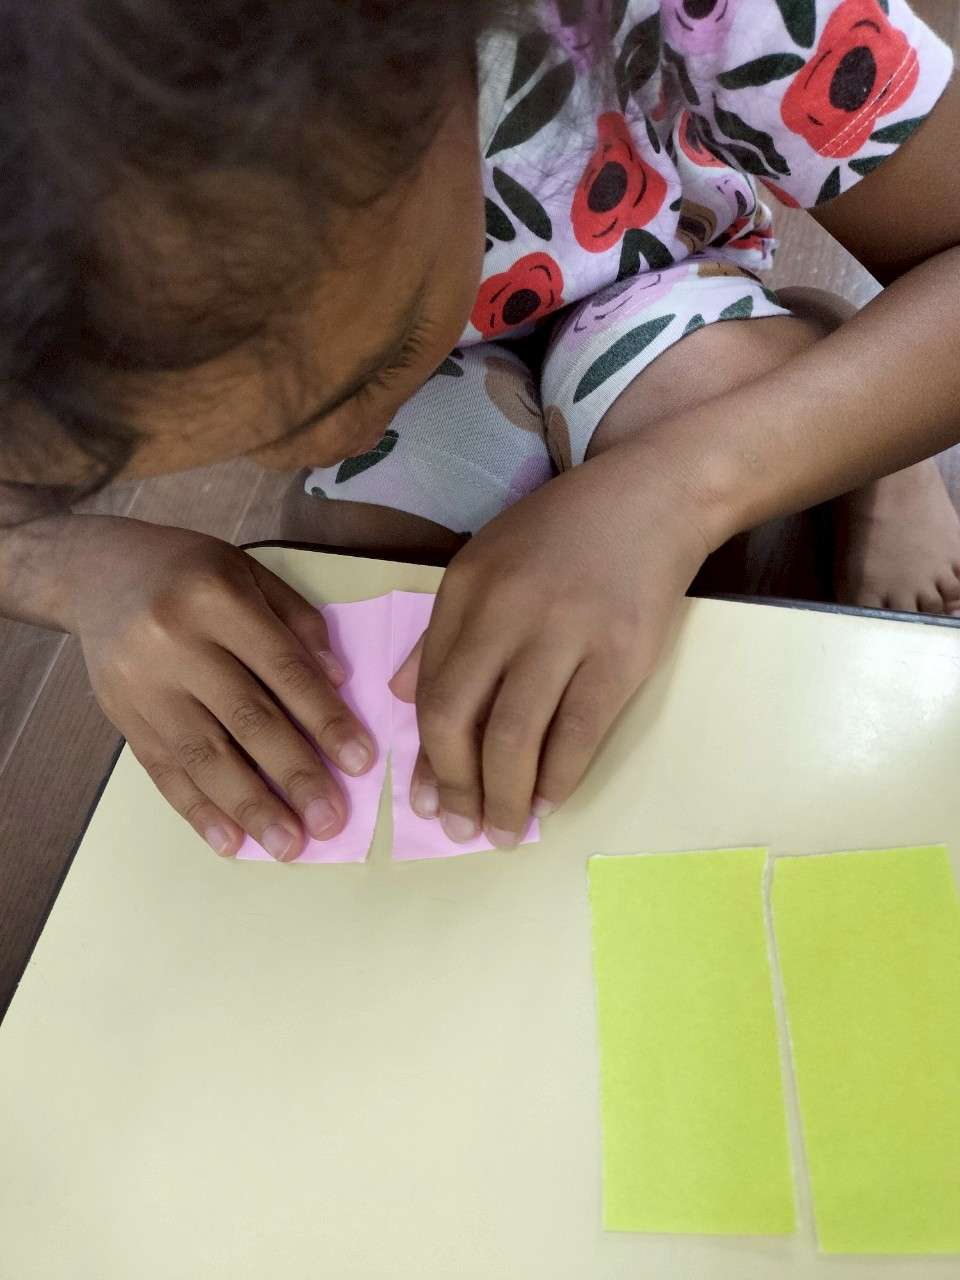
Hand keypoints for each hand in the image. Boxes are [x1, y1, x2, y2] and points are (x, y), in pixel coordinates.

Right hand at [67, 518, 375, 859]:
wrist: (95, 572)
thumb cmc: (190, 571)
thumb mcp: (249, 572)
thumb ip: (296, 622)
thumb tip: (340, 681)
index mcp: (217, 598)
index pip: (282, 668)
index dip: (324, 718)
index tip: (359, 763)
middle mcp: (175, 642)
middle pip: (246, 718)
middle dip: (294, 775)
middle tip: (331, 821)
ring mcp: (142, 684)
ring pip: (203, 755)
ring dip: (250, 806)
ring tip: (288, 845)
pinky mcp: (121, 715)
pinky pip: (162, 770)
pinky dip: (197, 809)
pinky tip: (229, 840)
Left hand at [390, 441, 711, 846]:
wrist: (653, 497)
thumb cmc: (563, 534)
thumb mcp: (485, 561)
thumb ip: (443, 629)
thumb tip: (401, 696)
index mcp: (466, 588)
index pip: (432, 688)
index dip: (426, 755)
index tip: (424, 799)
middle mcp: (507, 610)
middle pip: (460, 717)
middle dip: (455, 786)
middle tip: (461, 829)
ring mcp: (566, 632)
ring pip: (517, 736)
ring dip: (506, 797)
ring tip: (506, 831)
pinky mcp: (622, 653)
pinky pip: (579, 733)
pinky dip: (559, 778)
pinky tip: (550, 800)